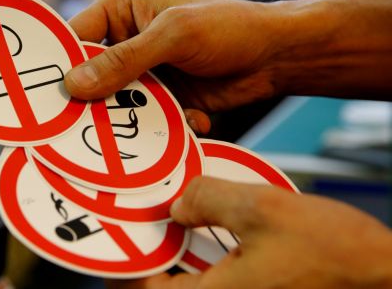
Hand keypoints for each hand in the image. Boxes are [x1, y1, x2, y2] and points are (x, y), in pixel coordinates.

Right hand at [64, 0, 280, 116]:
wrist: (277, 55)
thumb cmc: (227, 27)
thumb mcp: (173, 36)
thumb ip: (124, 60)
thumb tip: (75, 84)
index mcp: (121, 11)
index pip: (76, 38)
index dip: (61, 65)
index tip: (48, 96)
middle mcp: (126, 42)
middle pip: (92, 76)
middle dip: (94, 99)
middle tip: (85, 125)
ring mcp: (145, 73)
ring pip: (117, 102)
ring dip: (130, 117)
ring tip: (142, 128)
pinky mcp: (163, 99)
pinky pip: (145, 118)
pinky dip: (161, 126)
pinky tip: (192, 119)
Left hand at [107, 177, 391, 288]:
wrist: (383, 272)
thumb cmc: (336, 254)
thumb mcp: (263, 210)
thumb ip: (210, 200)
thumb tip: (180, 204)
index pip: (146, 288)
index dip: (125, 261)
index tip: (113, 234)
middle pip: (168, 281)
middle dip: (153, 247)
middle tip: (143, 215)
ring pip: (192, 274)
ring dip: (180, 245)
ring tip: (174, 211)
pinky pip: (216, 272)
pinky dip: (206, 247)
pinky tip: (211, 219)